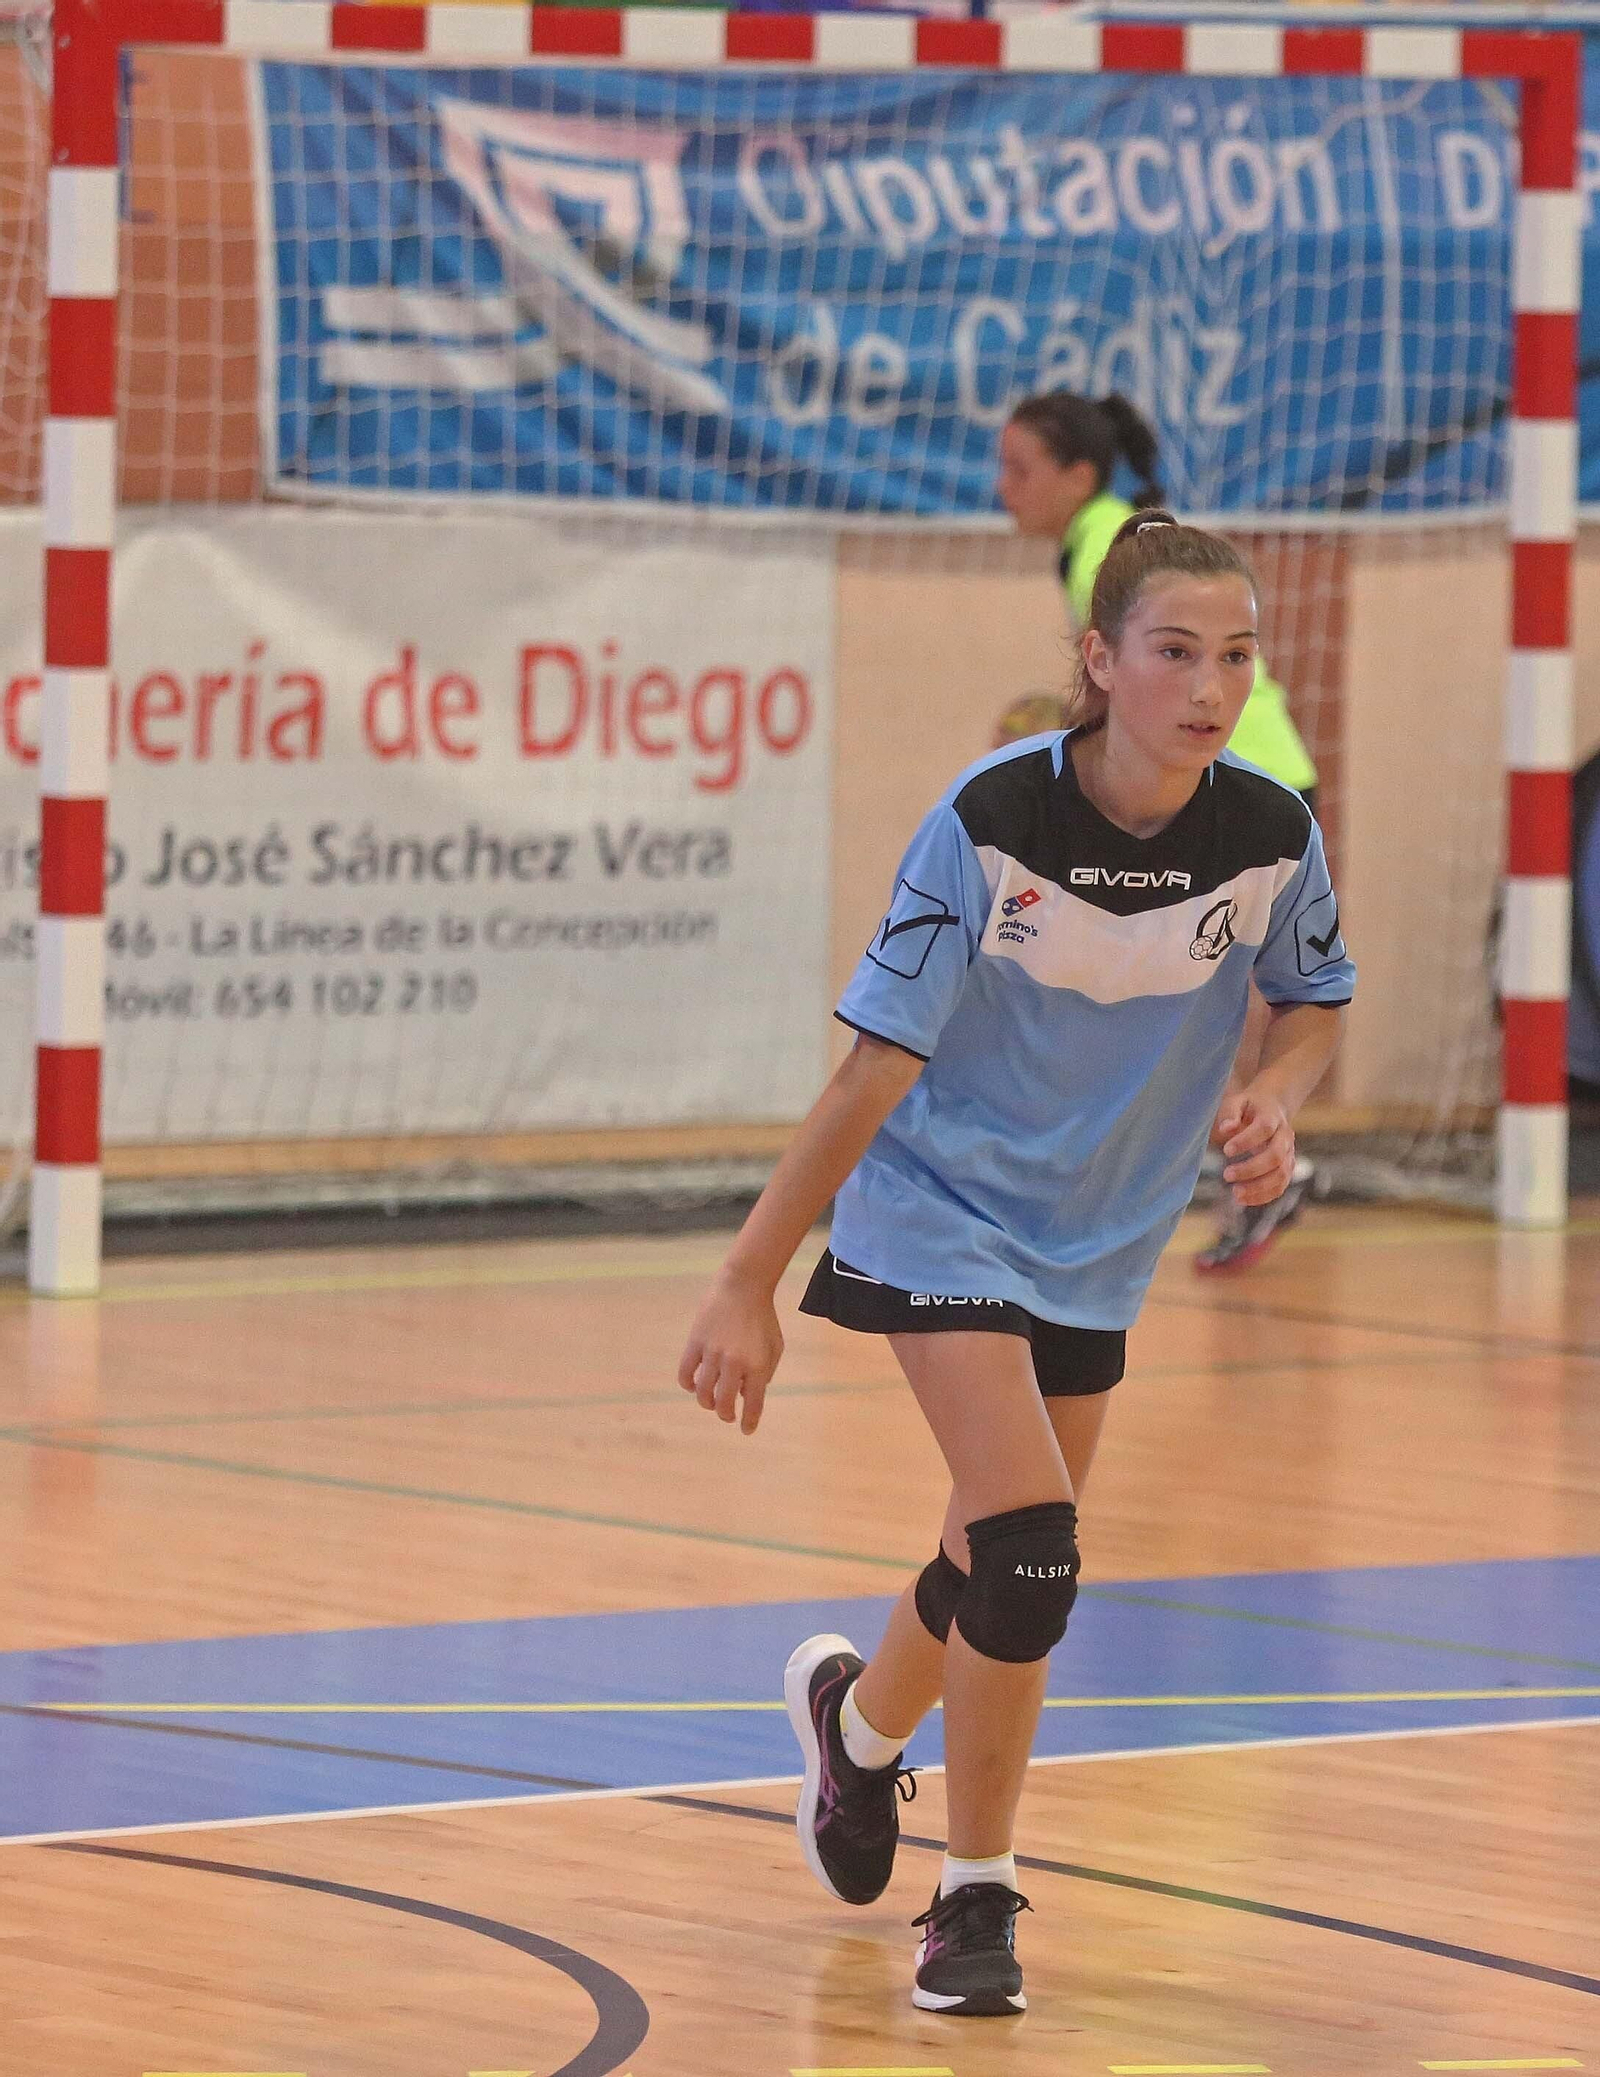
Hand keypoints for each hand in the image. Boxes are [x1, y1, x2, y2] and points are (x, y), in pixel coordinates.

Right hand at [677, 1273, 784, 1435]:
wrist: (743, 1286)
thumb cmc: (762, 1317)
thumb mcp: (775, 1346)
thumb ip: (765, 1372)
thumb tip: (746, 1394)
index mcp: (757, 1365)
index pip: (752, 1404)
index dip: (748, 1422)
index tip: (746, 1430)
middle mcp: (734, 1363)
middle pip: (723, 1404)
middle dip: (725, 1415)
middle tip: (727, 1416)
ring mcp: (712, 1353)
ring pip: (703, 1392)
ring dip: (706, 1403)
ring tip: (711, 1402)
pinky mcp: (695, 1342)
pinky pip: (685, 1373)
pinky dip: (688, 1385)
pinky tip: (694, 1385)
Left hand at [1213, 1088, 1295, 1208]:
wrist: (1274, 1108)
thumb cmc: (1249, 1107)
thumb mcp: (1237, 1101)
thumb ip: (1230, 1113)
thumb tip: (1225, 1129)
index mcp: (1272, 1117)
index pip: (1264, 1129)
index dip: (1246, 1141)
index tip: (1225, 1150)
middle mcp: (1285, 1136)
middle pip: (1275, 1156)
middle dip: (1251, 1169)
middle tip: (1226, 1175)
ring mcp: (1289, 1153)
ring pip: (1281, 1175)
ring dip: (1259, 1187)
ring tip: (1235, 1193)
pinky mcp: (1287, 1167)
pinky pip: (1281, 1186)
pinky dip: (1264, 1196)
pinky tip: (1243, 1199)